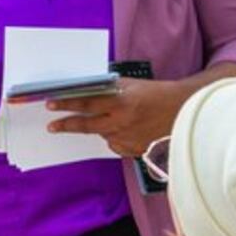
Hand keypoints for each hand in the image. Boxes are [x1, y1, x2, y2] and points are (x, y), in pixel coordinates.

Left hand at [46, 78, 184, 158]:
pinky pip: (115, 144)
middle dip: (67, 124)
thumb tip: (88, 89)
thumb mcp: (133, 85)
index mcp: (121, 101)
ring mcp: (126, 139)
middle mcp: (121, 122)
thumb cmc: (159, 95)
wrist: (184, 112)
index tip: (50, 104)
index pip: (86, 102)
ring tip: (112, 119)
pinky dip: (116, 137)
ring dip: (100, 127)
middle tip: (52, 126)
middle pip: (86, 125)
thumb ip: (110, 89)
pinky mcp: (133, 150)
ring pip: (102, 134)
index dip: (66, 103)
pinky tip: (128, 129)